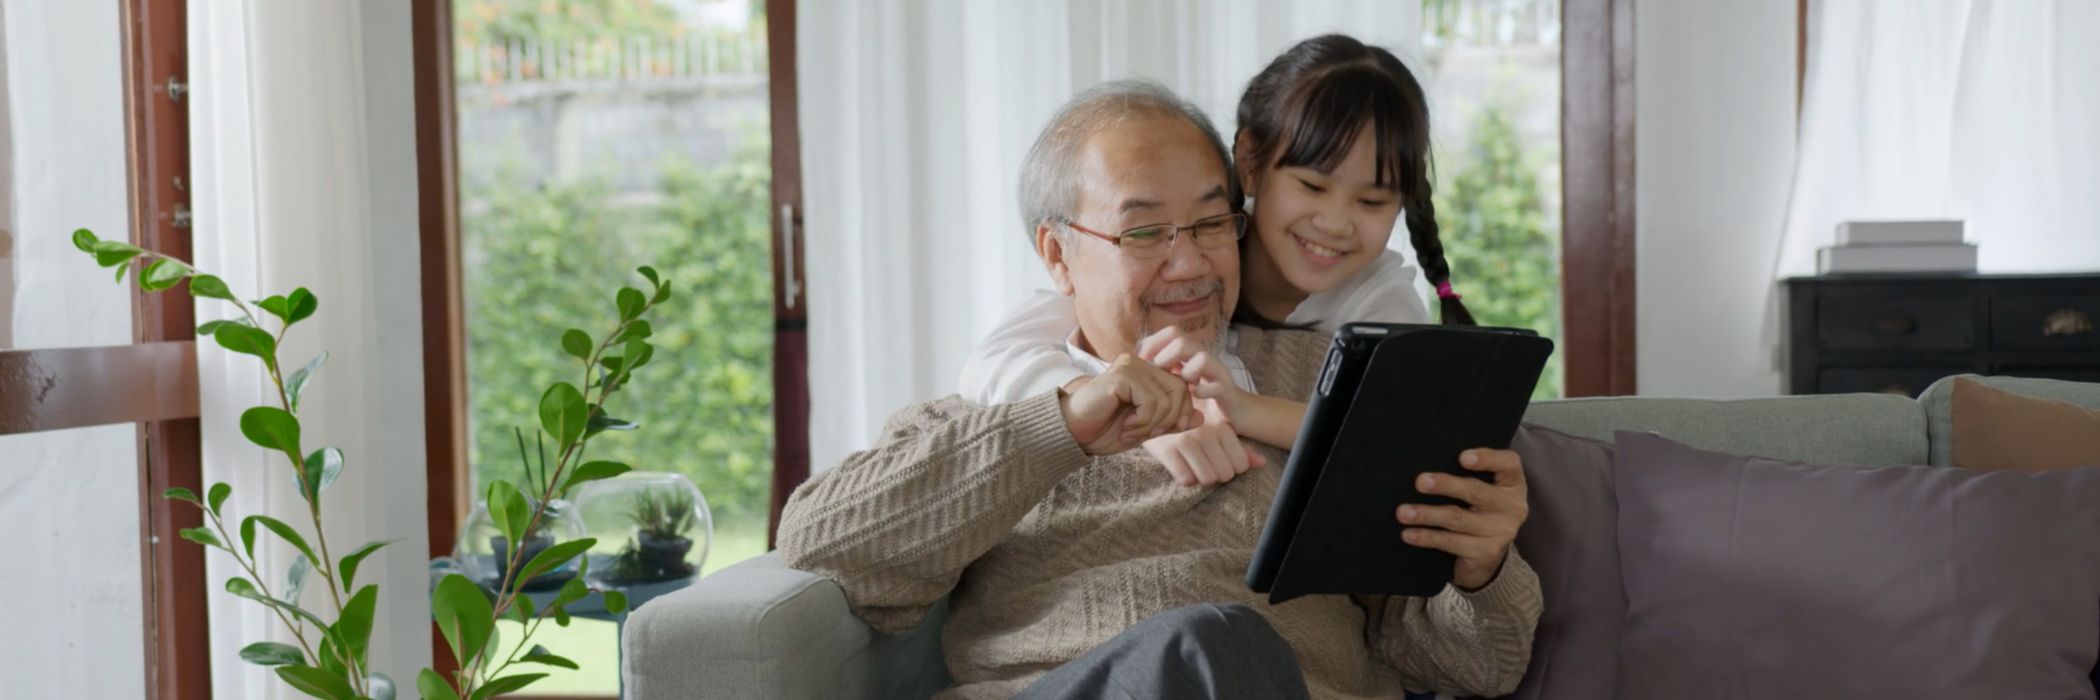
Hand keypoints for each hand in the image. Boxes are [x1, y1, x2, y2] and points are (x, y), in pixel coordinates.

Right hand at [1058, 354, 1191, 455]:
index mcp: (1147, 372)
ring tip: (1132, 431)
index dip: (1179, 415)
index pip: (1182, 388)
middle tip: (1145, 434)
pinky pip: (1151, 401)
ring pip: (1167, 398)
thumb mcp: (1147, 429)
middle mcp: (1141, 363)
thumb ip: (1173, 421)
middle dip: (1168, 421)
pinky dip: (1142, 421)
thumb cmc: (1105, 430)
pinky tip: (1125, 426)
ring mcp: (1131, 365)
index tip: (1156, 432)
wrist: (1073, 433)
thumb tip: (1202, 416)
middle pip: (1180, 390)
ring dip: (1152, 424)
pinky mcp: (1122, 375)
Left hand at [1137, 327, 1247, 421]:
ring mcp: (1217, 372)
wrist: (1237, 412)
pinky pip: (1214, 386)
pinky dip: (1202, 391)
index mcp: (1191, 352)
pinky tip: (1195, 398)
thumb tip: (1135, 361)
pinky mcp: (1227, 389)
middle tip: (1159, 375)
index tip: (1143, 361)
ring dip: (1185, 372)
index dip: (1154, 342)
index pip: (1172, 332)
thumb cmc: (1202, 396)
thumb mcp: (1179, 380)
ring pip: (1201, 358)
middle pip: (1182, 340)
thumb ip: (1163, 369)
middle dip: (1165, 357)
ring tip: (1181, 386)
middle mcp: (1204, 357)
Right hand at [1141, 397, 1265, 485]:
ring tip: (1194, 465)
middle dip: (1216, 475)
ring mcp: (1186, 441)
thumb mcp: (1216, 429)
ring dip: (1201, 477)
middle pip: (1224, 475)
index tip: (1219, 461)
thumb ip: (1240, 447)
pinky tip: (1181, 465)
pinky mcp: (1167, 450)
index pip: (1240, 465)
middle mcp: (1207, 433)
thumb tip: (1262, 463)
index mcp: (1222, 426)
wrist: (1152, 410)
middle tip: (1205, 464)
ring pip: (1207, 479)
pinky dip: (1185, 477)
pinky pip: (1186, 479)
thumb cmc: (1190, 424)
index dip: (1231, 468)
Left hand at [1394, 449, 1528, 590]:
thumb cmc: (1480, 511)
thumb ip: (1467, 474)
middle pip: (1476, 492)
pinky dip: (1427, 537)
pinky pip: (1451, 542)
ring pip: (1458, 519)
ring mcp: (1500, 532)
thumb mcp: (1484, 490)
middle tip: (1420, 482)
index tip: (1462, 457)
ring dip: (1427, 514)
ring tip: (1403, 512)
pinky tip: (1408, 534)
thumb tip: (1427, 462)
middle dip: (1446, 485)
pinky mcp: (1486, 553)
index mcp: (1513, 484)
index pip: (1508, 464)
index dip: (1487, 458)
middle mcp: (1512, 507)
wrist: (1489, 557)